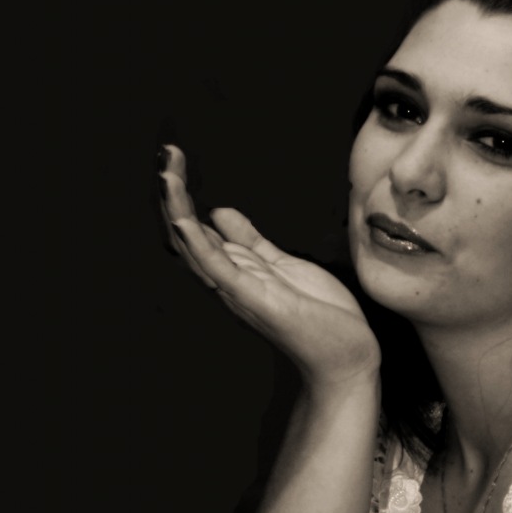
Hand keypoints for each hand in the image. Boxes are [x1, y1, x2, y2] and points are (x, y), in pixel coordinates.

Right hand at [160, 146, 381, 385]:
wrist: (346, 357)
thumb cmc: (318, 316)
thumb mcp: (281, 266)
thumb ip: (250, 241)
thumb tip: (218, 212)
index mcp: (233, 271)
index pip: (193, 230)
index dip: (179, 196)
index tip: (173, 158)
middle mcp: (227, 282)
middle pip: (185, 236)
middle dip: (172, 195)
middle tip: (165, 155)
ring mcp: (239, 292)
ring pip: (195, 249)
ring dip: (177, 211)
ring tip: (166, 174)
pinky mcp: (256, 300)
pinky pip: (220, 271)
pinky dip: (200, 246)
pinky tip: (185, 220)